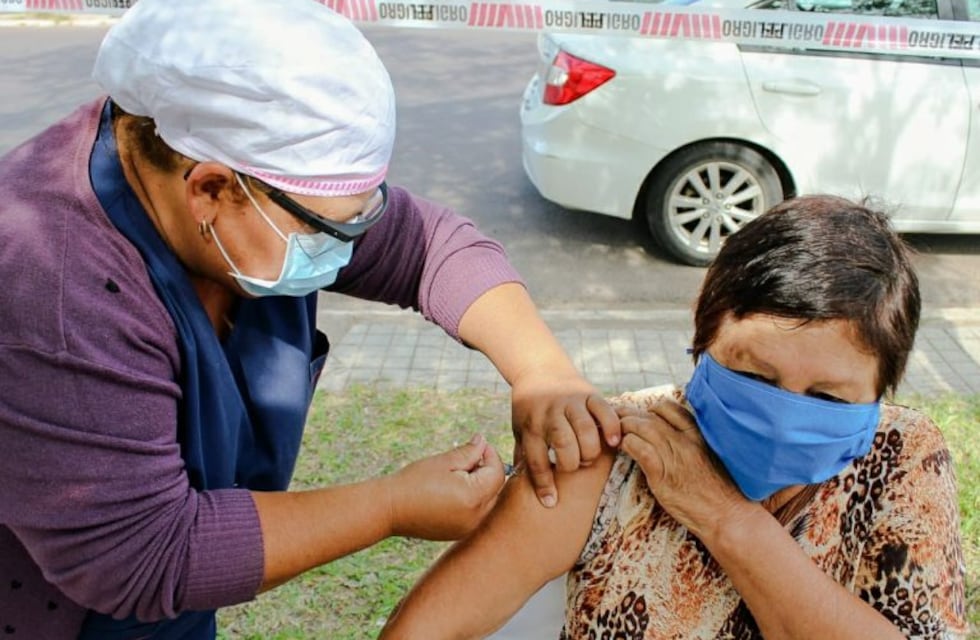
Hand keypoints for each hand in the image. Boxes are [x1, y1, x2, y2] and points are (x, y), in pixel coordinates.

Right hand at [383, 434, 504, 539]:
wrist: (389, 510)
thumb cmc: (414, 482)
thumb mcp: (444, 462)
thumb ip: (469, 452)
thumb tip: (483, 442)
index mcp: (474, 498)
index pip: (498, 473)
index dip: (491, 455)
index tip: (478, 445)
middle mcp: (476, 518)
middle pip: (496, 489)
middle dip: (487, 471)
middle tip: (466, 460)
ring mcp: (469, 528)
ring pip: (488, 502)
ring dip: (481, 486)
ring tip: (457, 476)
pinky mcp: (460, 534)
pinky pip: (477, 514)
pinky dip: (472, 501)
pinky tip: (452, 492)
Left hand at [511, 371, 619, 507]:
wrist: (539, 369)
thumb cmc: (529, 408)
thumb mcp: (519, 429)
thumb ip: (522, 455)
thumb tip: (516, 487)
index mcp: (530, 425)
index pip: (536, 459)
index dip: (544, 484)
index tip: (551, 502)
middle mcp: (550, 413)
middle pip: (564, 444)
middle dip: (572, 463)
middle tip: (574, 467)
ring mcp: (571, 401)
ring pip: (585, 429)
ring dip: (590, 450)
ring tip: (589, 457)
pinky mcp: (589, 393)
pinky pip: (604, 411)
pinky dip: (611, 427)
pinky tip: (614, 442)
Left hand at [619, 398, 747, 539]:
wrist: (729, 516)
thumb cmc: (721, 492)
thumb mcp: (712, 457)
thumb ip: (694, 443)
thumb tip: (675, 436)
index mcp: (699, 435)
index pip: (669, 408)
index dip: (650, 408)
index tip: (642, 414)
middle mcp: (686, 441)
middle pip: (651, 416)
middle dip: (630, 413)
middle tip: (617, 415)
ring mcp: (675, 457)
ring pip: (643, 429)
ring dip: (625, 426)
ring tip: (615, 430)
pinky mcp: (664, 475)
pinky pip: (640, 450)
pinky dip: (628, 444)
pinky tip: (622, 446)